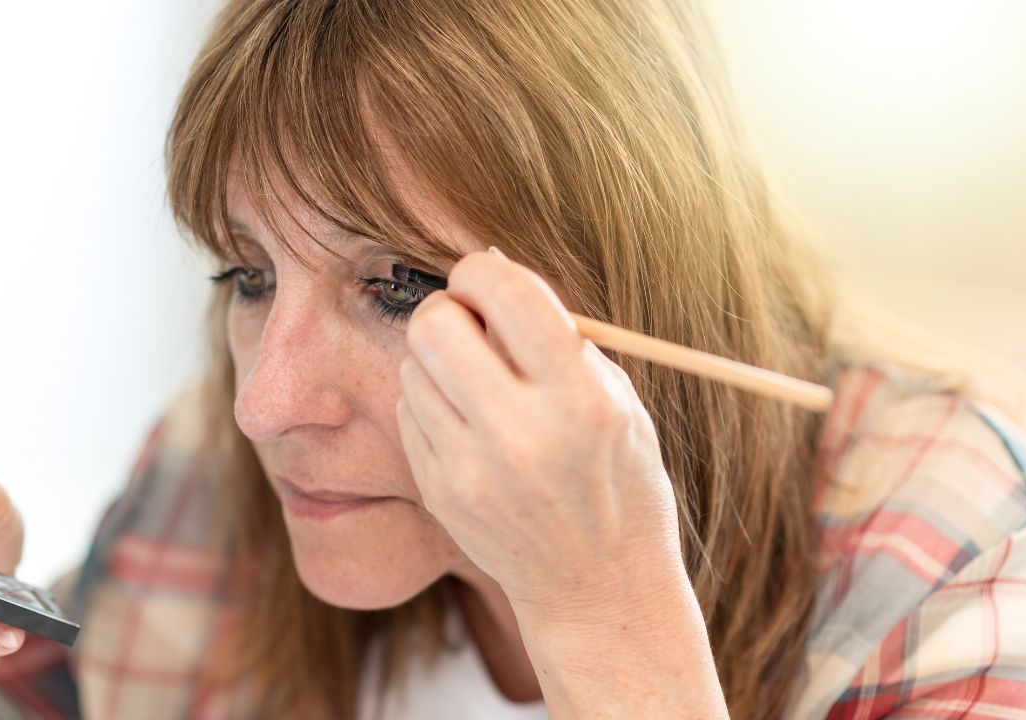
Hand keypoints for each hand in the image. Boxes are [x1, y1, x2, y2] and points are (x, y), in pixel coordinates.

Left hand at [395, 249, 683, 616]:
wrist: (596, 587)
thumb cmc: (618, 480)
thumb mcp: (616, 400)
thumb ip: (559, 336)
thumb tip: (490, 265)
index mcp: (579, 400)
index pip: (506, 293)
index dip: (483, 270)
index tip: (485, 279)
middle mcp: (520, 434)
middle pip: (435, 325)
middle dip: (448, 309)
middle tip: (470, 323)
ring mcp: (471, 469)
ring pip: (411, 367)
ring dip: (437, 359)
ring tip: (477, 383)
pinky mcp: (439, 493)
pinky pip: (407, 412)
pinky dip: (430, 403)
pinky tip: (467, 423)